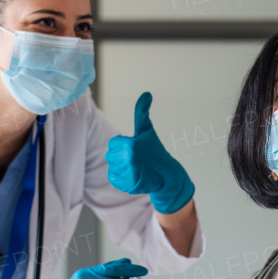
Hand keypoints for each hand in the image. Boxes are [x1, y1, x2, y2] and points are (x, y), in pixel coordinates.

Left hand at [106, 92, 195, 214]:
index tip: (134, 149)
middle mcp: (128, 159)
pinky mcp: (128, 185)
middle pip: (110, 156)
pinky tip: (132, 175)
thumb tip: (146, 93)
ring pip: (111, 167)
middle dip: (120, 157)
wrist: (167, 175)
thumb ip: (142, 112)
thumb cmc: (155, 151)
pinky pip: (113, 178)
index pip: (112, 144)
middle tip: (135, 159)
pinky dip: (120, 178)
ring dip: (120, 167)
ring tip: (135, 167)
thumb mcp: (147, 130)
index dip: (122, 146)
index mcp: (130, 144)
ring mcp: (128, 173)